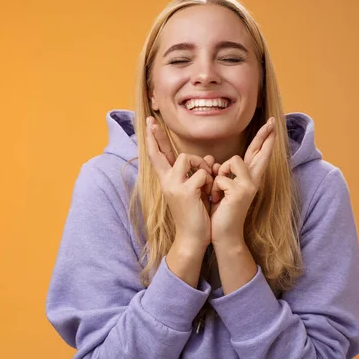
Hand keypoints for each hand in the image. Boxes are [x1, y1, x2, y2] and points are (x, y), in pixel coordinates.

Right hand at [146, 116, 213, 250]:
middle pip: (159, 153)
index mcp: (168, 181)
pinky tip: (210, 193)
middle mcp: (166, 181)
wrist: (193, 237)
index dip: (153, 140)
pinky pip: (201, 173)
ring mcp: (173, 186)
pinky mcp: (184, 192)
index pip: (158, 157)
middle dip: (156, 136)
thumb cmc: (196, 213)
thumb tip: (209, 157)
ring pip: (187, 157)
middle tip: (151, 121)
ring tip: (206, 181)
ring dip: (202, 165)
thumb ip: (200, 172)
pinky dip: (210, 181)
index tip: (149, 124)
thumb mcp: (197, 189)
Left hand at [210, 118, 275, 246]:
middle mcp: (253, 180)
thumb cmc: (220, 210)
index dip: (264, 139)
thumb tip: (213, 161)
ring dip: (219, 175)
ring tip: (218, 192)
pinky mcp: (242, 191)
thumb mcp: (220, 188)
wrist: (223, 233)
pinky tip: (218, 201)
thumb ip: (220, 173)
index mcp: (248, 178)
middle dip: (265, 136)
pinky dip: (214, 188)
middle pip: (260, 152)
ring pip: (233, 161)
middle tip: (272, 121)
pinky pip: (221, 177)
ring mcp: (249, 185)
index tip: (271, 124)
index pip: (256, 154)